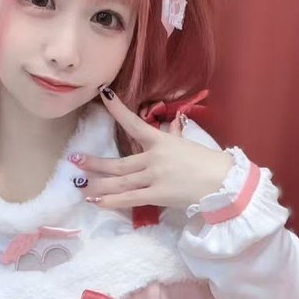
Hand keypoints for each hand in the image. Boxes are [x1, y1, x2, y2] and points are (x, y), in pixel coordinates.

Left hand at [70, 87, 234, 210]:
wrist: (223, 182)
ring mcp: (154, 177)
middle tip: (75, 160)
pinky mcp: (157, 195)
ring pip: (119, 181)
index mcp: (161, 141)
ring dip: (97, 184)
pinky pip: (129, 198)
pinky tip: (95, 202)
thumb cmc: (208, 163)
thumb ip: (174, 134)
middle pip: (118, 162)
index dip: (117, 110)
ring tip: (80, 185)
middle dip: (94, 163)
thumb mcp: (188, 144)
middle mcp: (153, 158)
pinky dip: (110, 201)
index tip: (104, 96)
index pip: (134, 123)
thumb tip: (171, 122)